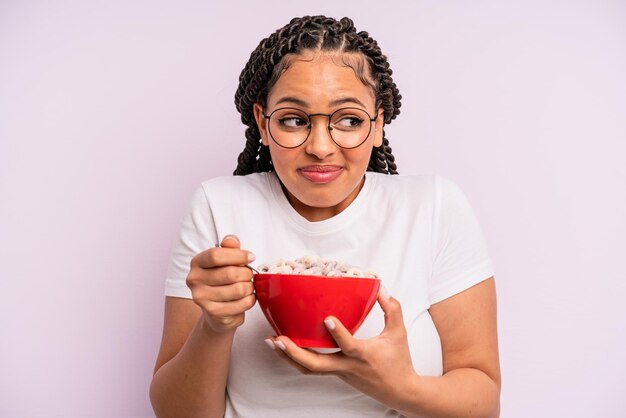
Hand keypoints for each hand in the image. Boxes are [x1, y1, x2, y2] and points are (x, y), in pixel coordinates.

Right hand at [186, 235, 255, 333]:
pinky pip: (241, 304)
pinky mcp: (213, 313)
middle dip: (247, 273)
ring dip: (249, 287)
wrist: (217, 311)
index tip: (250, 257)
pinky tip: (246, 298)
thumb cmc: (223, 281)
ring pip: (238, 289)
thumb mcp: (225, 261)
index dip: (238, 255)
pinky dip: (250, 300)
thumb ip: (229, 248)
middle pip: (230, 273)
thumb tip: (232, 240)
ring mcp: (202, 298)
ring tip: (247, 287)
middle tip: (249, 275)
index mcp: (197, 263)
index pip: (216, 255)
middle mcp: (194, 280)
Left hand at [267, 290, 417, 407]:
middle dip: (294, 352)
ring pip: (308, 369)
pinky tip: (284, 346)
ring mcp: (338, 372)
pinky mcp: (334, 374)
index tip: (327, 319)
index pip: (348, 346)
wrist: (399, 391)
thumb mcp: (398, 333)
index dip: (337, 333)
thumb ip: (392, 309)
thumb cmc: (398, 362)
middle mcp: (347, 366)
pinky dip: (295, 358)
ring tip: (272, 341)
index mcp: (363, 355)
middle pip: (316, 365)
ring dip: (288, 356)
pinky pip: (311, 368)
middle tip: (279, 338)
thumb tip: (381, 289)